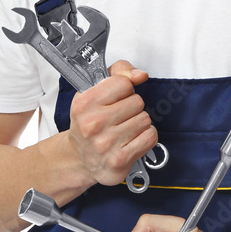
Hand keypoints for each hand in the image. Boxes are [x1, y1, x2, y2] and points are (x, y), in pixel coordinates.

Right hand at [68, 60, 157, 186]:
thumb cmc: (90, 122)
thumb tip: (140, 75)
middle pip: (137, 102)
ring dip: (138, 124)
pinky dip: (145, 138)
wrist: (80, 158)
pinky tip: (131, 141)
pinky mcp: (119, 159)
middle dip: (132, 108)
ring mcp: (106, 143)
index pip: (124, 83)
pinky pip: (150, 136)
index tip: (116, 98)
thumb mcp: (95, 91)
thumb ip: (119, 72)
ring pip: (145, 119)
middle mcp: (93, 123)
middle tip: (118, 118)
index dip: (124, 90)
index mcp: (84, 103)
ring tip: (123, 130)